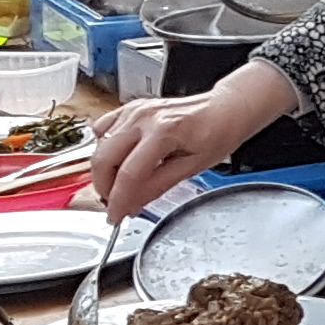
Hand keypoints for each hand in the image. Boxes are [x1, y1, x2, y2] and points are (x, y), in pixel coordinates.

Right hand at [89, 65, 298, 220]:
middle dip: (104, 188)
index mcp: (165, 131)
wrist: (224, 110)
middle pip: (104, 159)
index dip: (118, 200)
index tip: (115, 216)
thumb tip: (131, 204)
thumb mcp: (192, 168)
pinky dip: (104, 148)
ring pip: (99, 146)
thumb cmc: (217, 133)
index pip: (129, 174)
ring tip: (120, 186)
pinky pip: (103, 130)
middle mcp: (144, 117)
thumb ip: (157, 186)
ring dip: (104, 171)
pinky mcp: (130, 108)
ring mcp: (134, 110)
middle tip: (116, 204)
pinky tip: (118, 160)